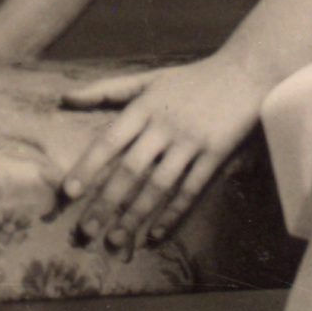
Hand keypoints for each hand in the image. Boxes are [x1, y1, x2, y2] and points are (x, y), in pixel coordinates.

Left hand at [59, 53, 265, 250]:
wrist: (246, 71)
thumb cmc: (193, 78)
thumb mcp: (149, 78)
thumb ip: (107, 90)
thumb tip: (65, 98)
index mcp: (145, 108)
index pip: (109, 140)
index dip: (88, 167)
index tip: (69, 192)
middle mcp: (165, 126)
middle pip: (131, 169)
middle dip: (106, 201)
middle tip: (86, 230)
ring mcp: (191, 142)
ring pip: (158, 185)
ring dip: (136, 215)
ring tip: (116, 239)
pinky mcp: (215, 154)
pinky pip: (191, 189)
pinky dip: (173, 213)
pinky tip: (156, 234)